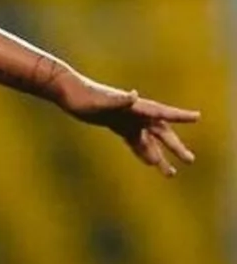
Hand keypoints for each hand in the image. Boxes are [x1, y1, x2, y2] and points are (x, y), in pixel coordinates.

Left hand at [56, 73, 200, 176]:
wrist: (67, 90)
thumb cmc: (83, 95)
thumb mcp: (101, 100)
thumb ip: (119, 99)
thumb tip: (134, 95)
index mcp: (134, 106)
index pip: (161, 112)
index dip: (179, 115)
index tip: (197, 117)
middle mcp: (133, 112)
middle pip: (159, 131)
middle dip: (174, 146)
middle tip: (189, 160)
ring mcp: (124, 118)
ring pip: (147, 140)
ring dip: (159, 155)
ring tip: (171, 174)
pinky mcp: (114, 123)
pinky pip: (133, 139)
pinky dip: (142, 150)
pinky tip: (150, 162)